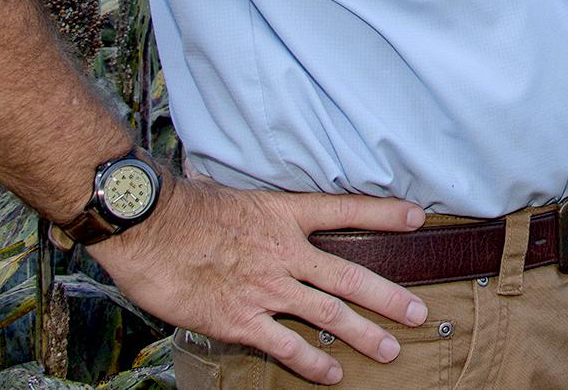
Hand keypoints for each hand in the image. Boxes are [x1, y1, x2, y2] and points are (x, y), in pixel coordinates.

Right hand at [89, 174, 428, 383]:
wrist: (148, 228)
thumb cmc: (183, 208)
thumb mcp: (233, 195)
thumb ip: (259, 209)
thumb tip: (268, 206)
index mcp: (283, 214)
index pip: (345, 210)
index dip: (383, 214)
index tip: (417, 217)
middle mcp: (284, 252)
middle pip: (349, 274)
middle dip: (387, 295)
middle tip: (418, 312)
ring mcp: (266, 287)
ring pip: (327, 313)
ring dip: (363, 333)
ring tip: (392, 349)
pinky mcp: (241, 319)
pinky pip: (286, 345)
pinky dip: (312, 361)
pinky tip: (332, 374)